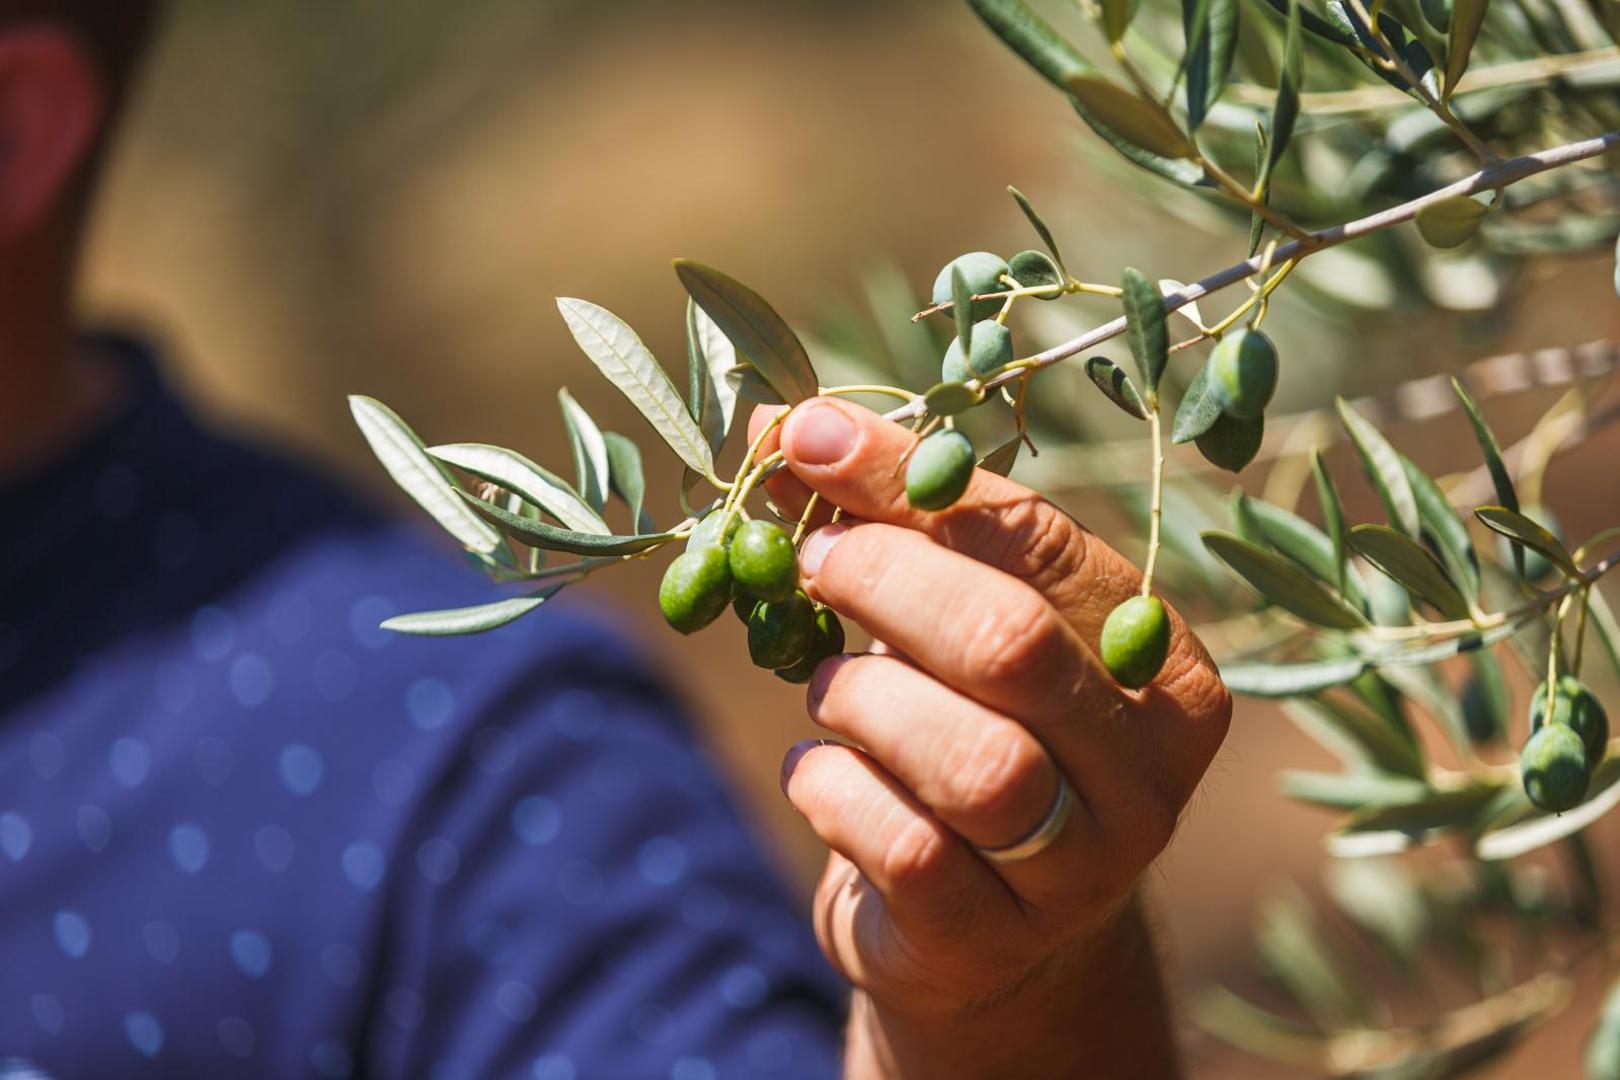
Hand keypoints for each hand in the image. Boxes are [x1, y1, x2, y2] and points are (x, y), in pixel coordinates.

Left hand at [750, 398, 1231, 1077]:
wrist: (977, 927)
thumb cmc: (967, 734)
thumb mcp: (951, 630)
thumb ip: (892, 527)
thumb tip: (782, 421)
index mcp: (1164, 666)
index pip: (1042, 543)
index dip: (910, 481)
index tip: (805, 438)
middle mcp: (1150, 772)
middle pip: (1011, 645)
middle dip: (885, 582)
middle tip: (811, 561)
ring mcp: (1083, 868)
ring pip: (972, 759)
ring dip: (861, 698)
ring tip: (827, 687)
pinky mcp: (994, 940)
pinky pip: (902, 846)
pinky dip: (831, 787)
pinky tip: (820, 768)